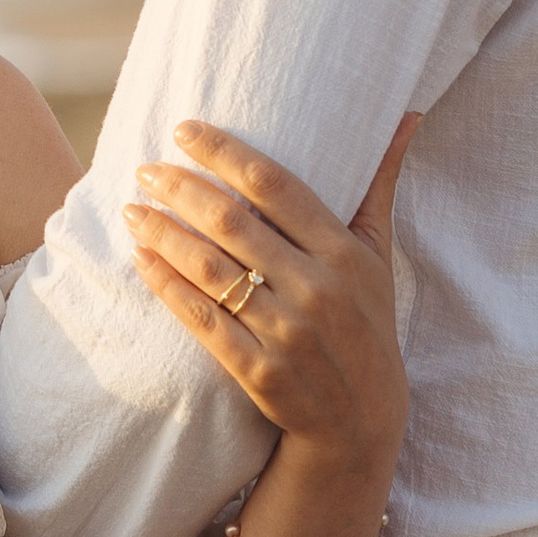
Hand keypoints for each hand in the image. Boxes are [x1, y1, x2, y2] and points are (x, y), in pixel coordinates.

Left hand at [124, 116, 419, 476]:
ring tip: (132, 209)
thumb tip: (405, 114)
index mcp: (344, 252)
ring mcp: (286, 332)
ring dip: (163, 234)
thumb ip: (379, 184)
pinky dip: (167, 285)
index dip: (224, 152)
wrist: (360, 422)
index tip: (184, 130)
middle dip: (180, 189)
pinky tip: (141, 260)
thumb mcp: (379, 255)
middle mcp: (316, 288)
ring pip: (210, 269)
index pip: (274, 184)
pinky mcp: (258, 370)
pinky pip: (201, 319)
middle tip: (144, 169)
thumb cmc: (366, 323)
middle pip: (232, 223)